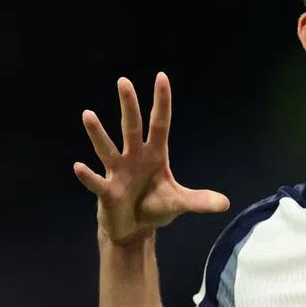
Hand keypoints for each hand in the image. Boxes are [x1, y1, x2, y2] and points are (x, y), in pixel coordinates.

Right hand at [73, 72, 229, 244]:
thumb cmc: (155, 207)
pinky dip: (88, 176)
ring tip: (88, 114)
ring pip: (107, 149)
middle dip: (128, 106)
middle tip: (124, 81)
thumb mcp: (180, 203)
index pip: (160, 123)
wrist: (134, 229)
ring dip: (98, 133)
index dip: (161, 102)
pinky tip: (79, 166)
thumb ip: (200, 201)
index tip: (161, 77)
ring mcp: (118, 172)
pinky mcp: (107, 192)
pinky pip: (96, 182)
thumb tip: (226, 204)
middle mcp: (134, 157)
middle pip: (131, 127)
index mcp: (155, 154)